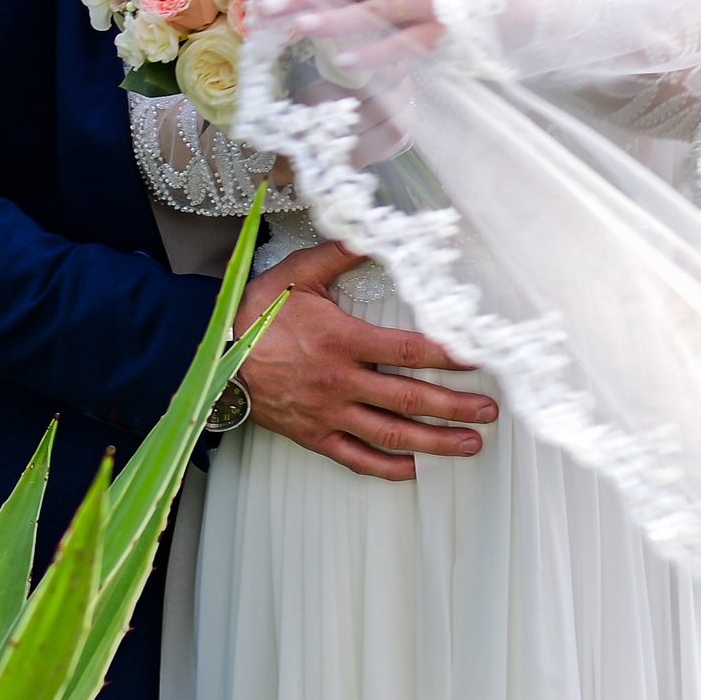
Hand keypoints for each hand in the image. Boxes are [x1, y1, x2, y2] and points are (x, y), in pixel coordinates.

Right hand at [233, 241, 495, 480]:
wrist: (210, 354)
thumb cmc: (255, 311)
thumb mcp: (297, 273)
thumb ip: (341, 253)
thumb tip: (374, 230)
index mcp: (343, 341)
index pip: (411, 350)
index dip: (451, 355)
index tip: (480, 358)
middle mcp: (341, 382)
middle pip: (411, 399)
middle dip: (456, 406)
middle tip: (489, 412)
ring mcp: (327, 413)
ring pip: (391, 434)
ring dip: (435, 441)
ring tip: (469, 444)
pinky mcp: (312, 434)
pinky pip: (354, 457)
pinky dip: (385, 468)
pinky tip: (412, 470)